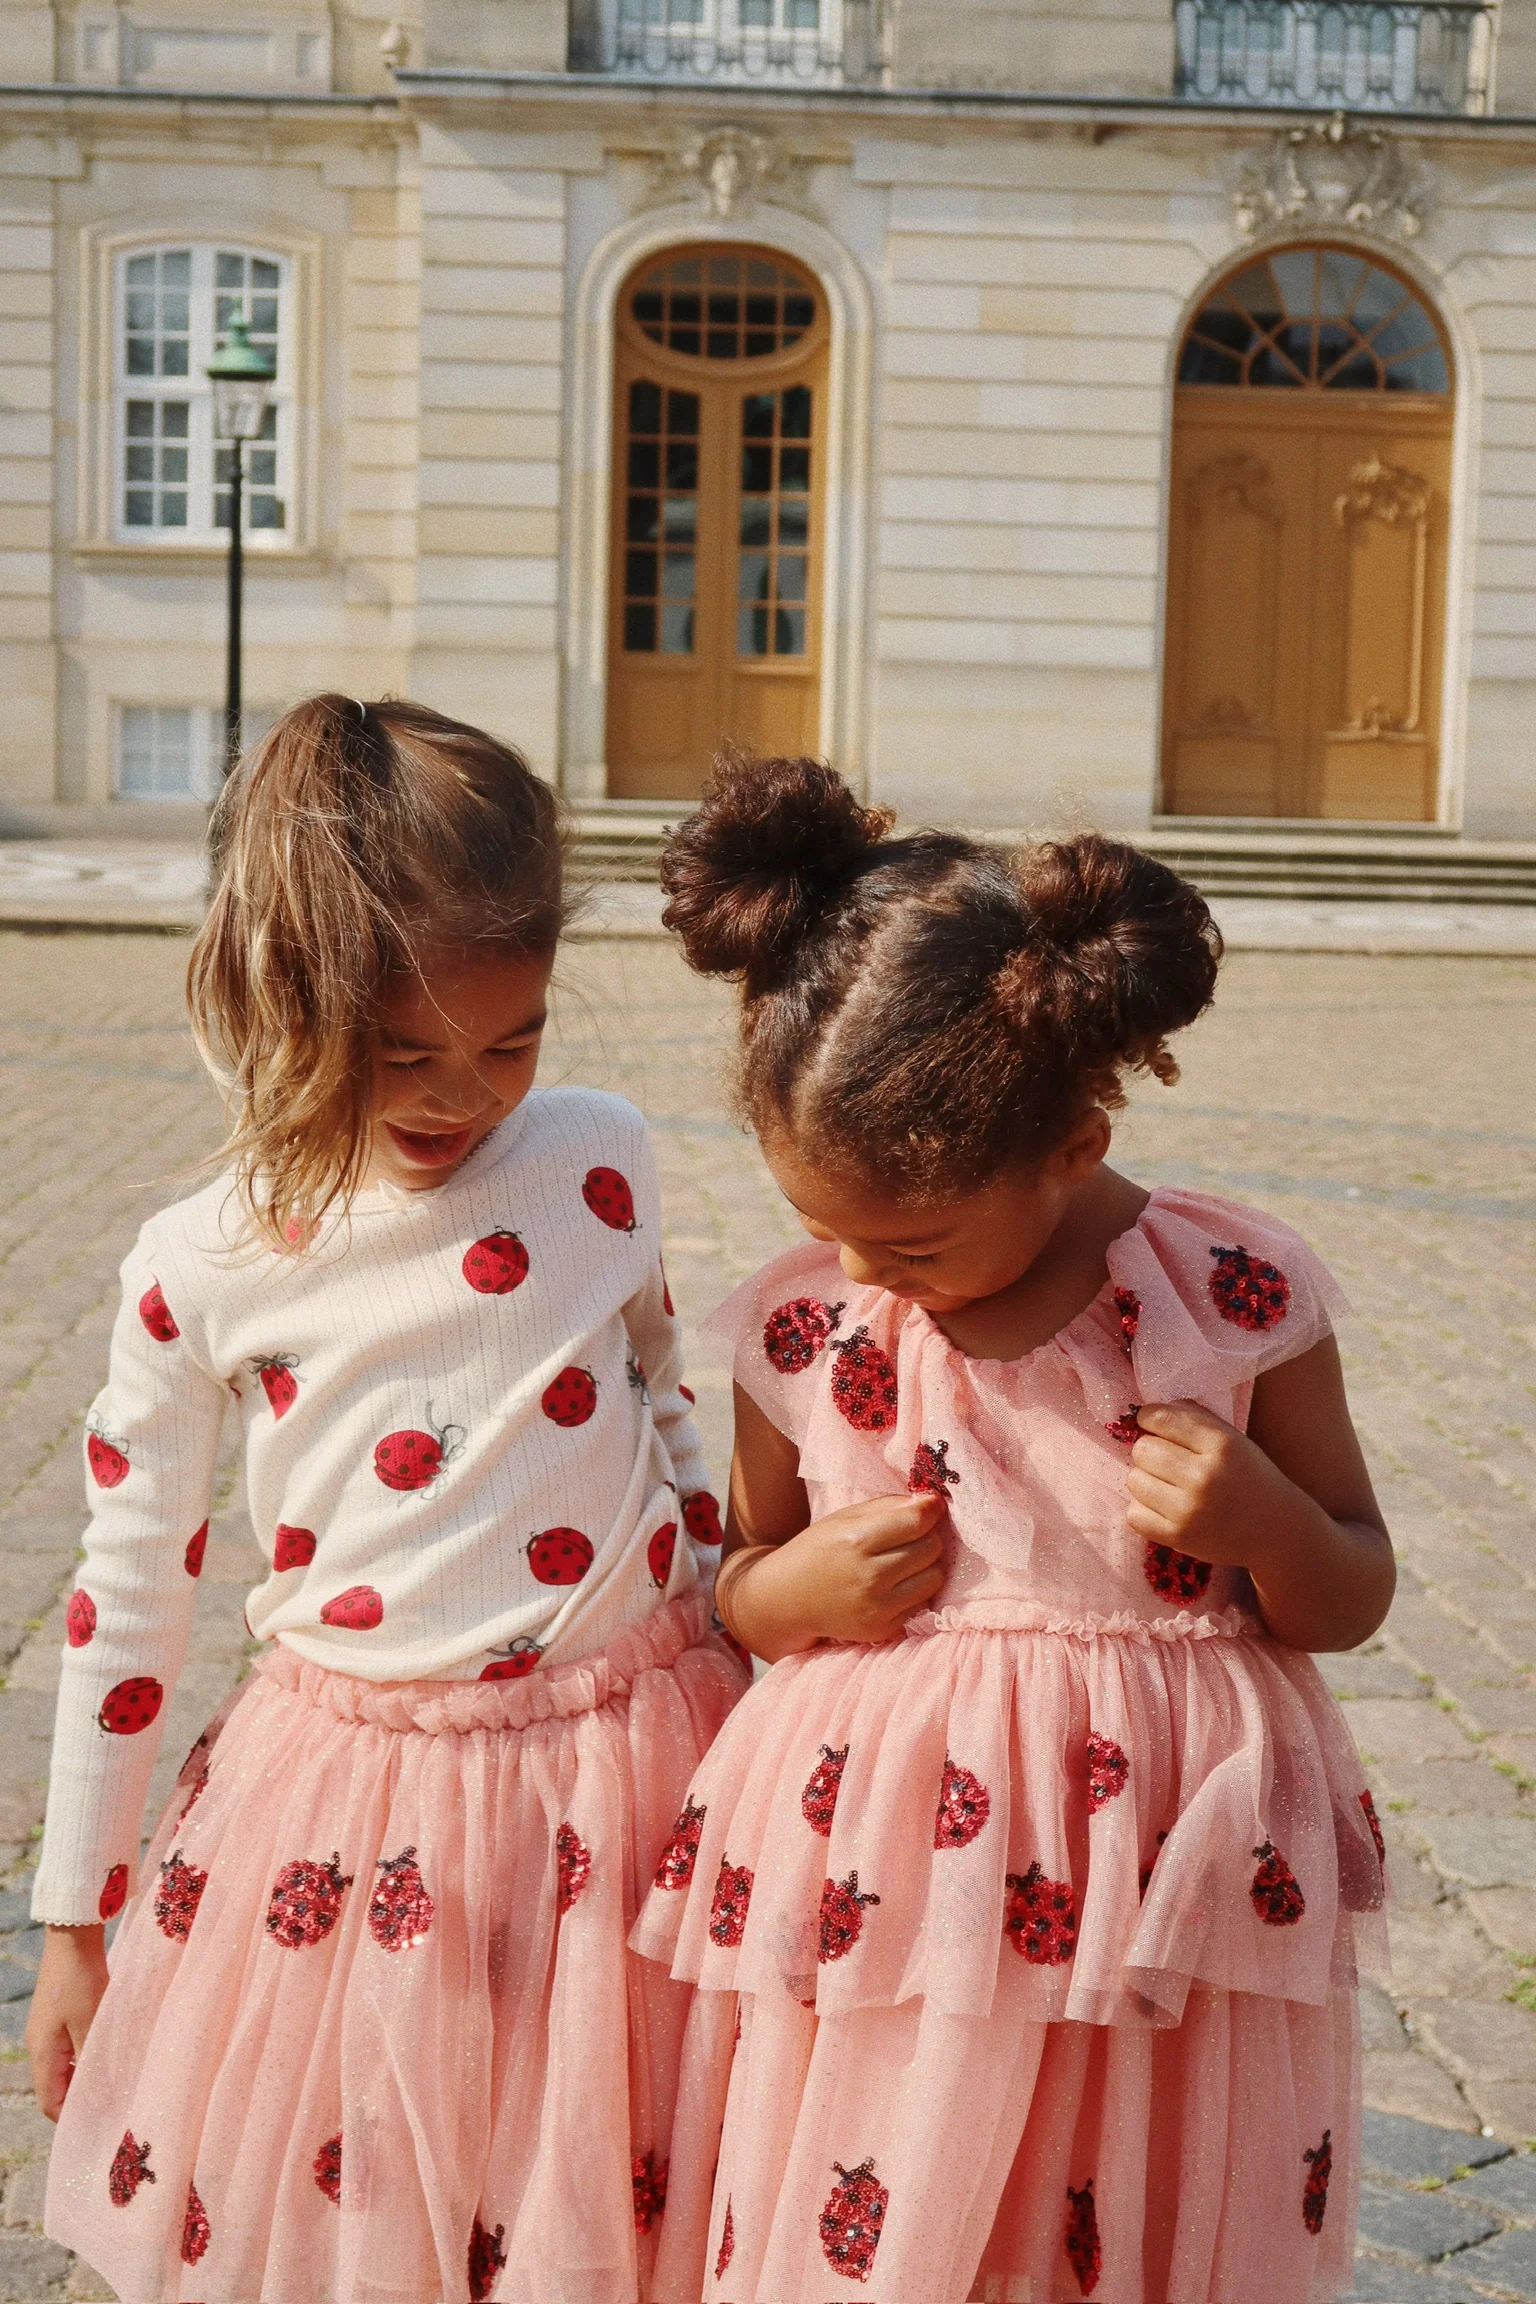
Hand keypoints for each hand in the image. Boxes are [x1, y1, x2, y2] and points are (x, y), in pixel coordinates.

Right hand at [27, 1924, 108, 2121]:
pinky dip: (83, 2057)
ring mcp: (46, 2029)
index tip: (98, 2123)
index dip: (70, 2118)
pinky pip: (67, 2048)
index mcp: (42, 2053)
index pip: (50, 2102)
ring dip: (83, 2077)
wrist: (72, 1937)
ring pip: (62, 2068)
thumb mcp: (90, 2023)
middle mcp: (39, 2045)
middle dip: (79, 2100)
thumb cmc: (81, 1980)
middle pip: (54, 2087)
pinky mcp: (57, 2015)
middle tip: (110, 2105)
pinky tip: (106, 2052)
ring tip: (112, 2081)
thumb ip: (90, 2060)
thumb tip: (96, 2092)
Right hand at [719, 1492, 946, 1661]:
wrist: (787, 1600)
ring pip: (934, 1578)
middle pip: (931, 1548)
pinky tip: (895, 1585)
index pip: (917, 1521)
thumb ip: (888, 1506)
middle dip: (927, 1536)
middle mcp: (869, 1576)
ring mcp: (878, 1607)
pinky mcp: (883, 1629)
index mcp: (857, 1540)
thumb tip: (933, 1502)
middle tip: (910, 1535)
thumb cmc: (817, 1550)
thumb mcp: (845, 1517)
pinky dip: (916, 1591)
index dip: (931, 1509)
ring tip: (904, 1561)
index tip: (931, 1506)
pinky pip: (923, 1603)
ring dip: (927, 1565)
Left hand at [1125, 1399, 1300, 1571]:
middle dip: (1150, 1451)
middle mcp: (1204, 1476)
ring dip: (1146, 1480)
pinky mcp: (1179, 1537)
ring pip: (1134, 1480)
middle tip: (1168, 1462)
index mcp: (1221, 1444)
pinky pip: (1133, 1514)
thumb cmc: (1250, 1478)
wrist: (1276, 1532)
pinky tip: (1165, 1508)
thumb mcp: (1234, 1440)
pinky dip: (1144, 1510)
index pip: (1160, 1418)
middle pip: (1142, 1449)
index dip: (1149, 1418)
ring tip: (1168, 1485)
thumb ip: (1195, 1418)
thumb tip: (1149, 1410)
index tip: (1153, 1424)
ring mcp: (1190, 1510)